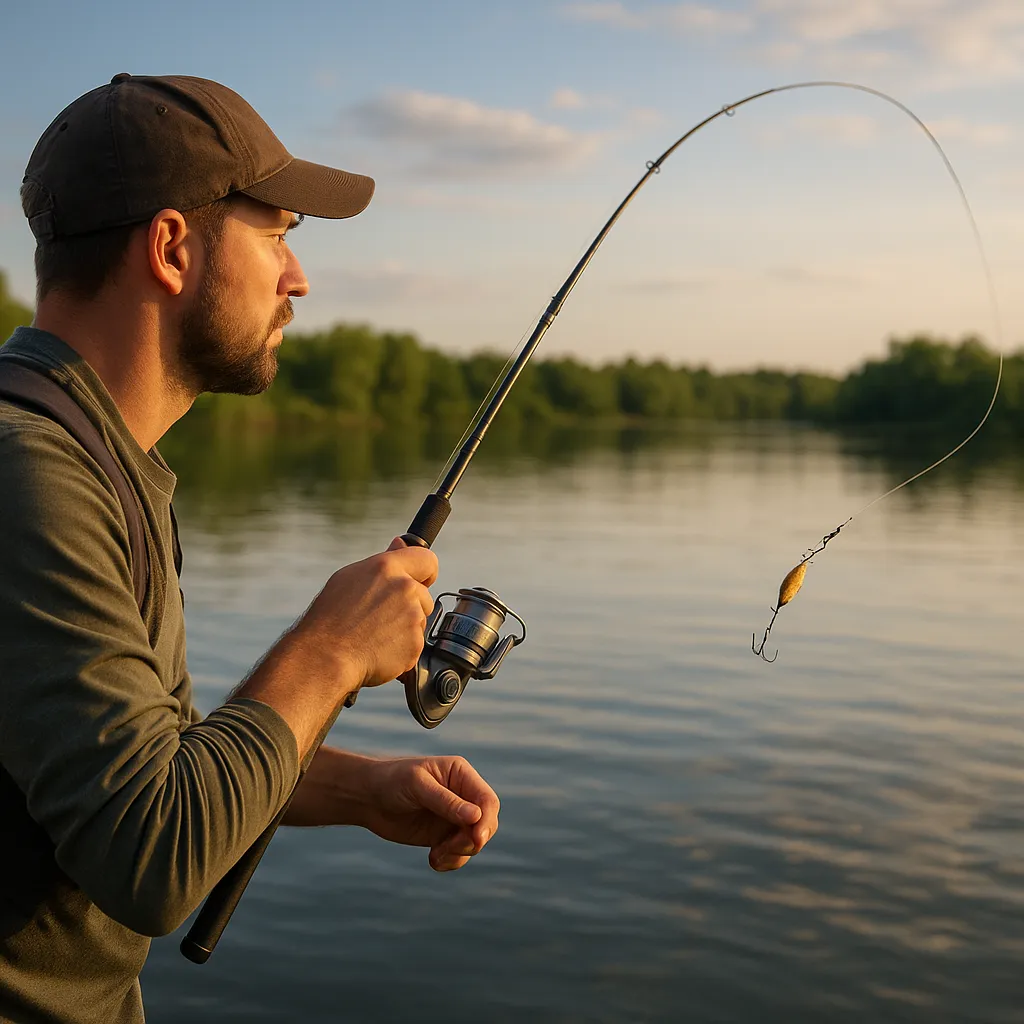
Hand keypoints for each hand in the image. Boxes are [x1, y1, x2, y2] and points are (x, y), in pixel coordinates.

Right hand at [297, 537, 437, 691]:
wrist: (325, 656)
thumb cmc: (331, 618)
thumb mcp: (350, 578)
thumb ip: (382, 562)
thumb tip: (400, 544)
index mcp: (387, 567)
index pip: (426, 558)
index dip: (424, 571)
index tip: (421, 580)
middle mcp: (404, 588)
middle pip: (424, 595)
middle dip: (410, 605)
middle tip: (380, 616)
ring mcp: (412, 617)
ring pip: (419, 620)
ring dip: (405, 627)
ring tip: (375, 634)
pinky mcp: (415, 644)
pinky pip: (415, 644)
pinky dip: (402, 648)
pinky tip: (379, 648)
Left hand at [353, 755, 499, 871]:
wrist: (368, 798)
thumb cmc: (392, 781)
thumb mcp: (417, 785)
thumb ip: (446, 801)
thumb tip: (476, 816)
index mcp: (461, 775)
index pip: (487, 800)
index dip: (486, 820)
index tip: (475, 838)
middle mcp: (463, 796)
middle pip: (487, 824)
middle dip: (472, 840)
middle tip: (446, 848)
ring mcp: (455, 817)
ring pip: (474, 842)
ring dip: (459, 854)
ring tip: (436, 855)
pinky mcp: (444, 836)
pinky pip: (459, 854)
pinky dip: (451, 862)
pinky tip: (433, 860)